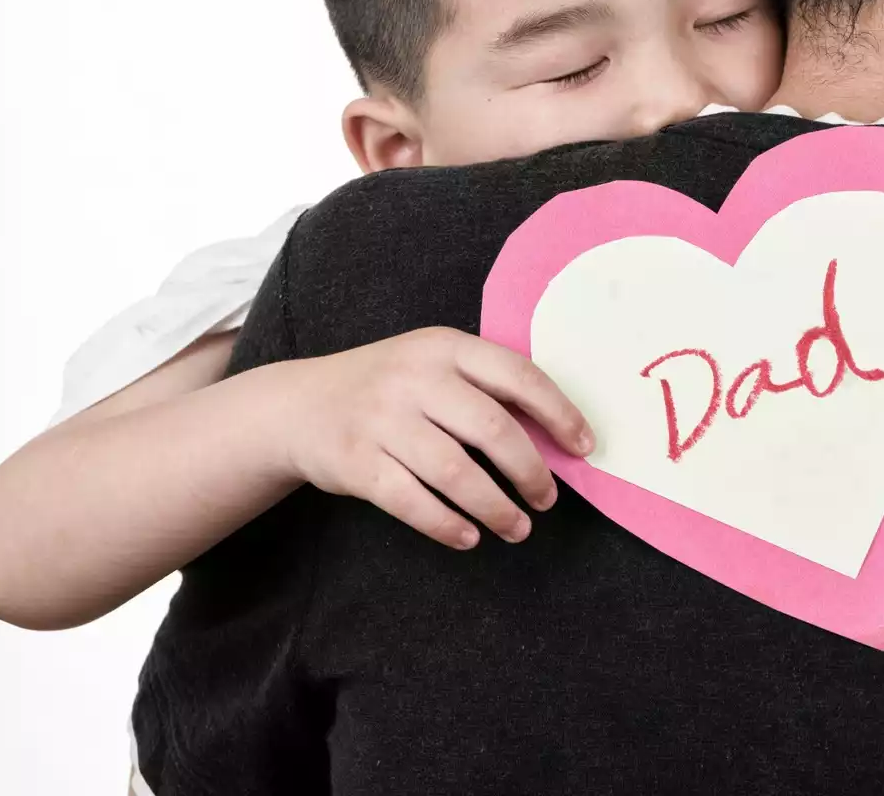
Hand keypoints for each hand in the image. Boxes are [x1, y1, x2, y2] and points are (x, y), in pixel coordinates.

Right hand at [275, 327, 592, 549]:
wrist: (298, 406)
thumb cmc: (387, 387)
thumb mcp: (432, 364)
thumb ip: (483, 386)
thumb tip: (554, 433)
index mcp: (446, 347)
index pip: (519, 376)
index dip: (560, 413)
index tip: (584, 446)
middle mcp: (414, 378)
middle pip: (493, 429)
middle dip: (531, 471)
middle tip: (547, 499)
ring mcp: (382, 420)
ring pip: (455, 473)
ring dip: (495, 508)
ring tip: (517, 528)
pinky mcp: (356, 462)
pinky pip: (412, 502)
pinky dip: (446, 525)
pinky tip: (468, 537)